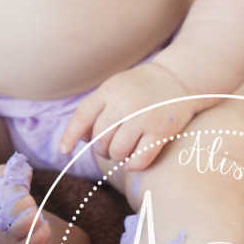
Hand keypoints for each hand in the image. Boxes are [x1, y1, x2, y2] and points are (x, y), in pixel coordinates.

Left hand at [58, 63, 199, 170]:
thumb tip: (81, 139)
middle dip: (101, 148)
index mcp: (110, 90)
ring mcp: (144, 118)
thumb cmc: (140, 87)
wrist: (178, 78)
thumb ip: (96, 108)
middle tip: (111, 145)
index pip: (83, 115)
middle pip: (99, 139)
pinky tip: (135, 158)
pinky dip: (132, 165)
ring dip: (117, 156)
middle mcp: (125, 103)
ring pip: (117, 152)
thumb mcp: (114, 88)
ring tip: (125, 148)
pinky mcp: (161, 132)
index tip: (64, 151)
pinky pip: (138, 160)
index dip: (70, 135)